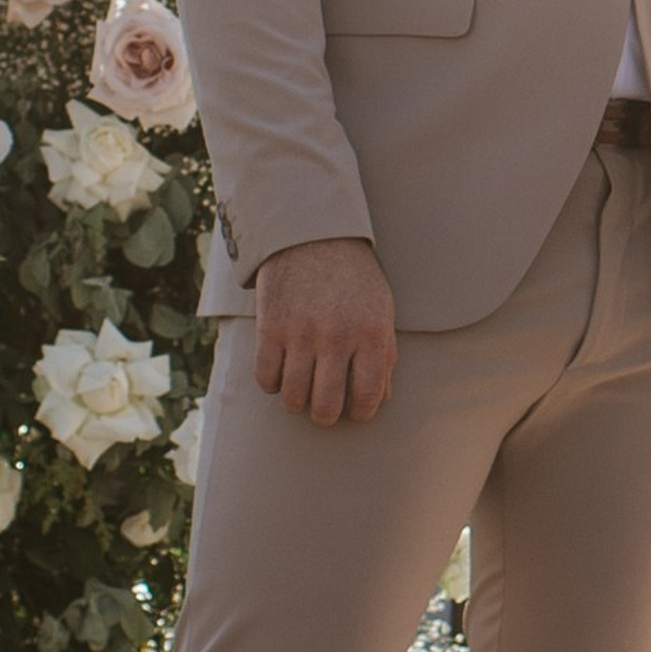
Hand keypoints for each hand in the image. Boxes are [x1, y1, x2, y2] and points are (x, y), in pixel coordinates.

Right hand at [255, 235, 397, 425]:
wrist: (312, 235)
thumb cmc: (353, 278)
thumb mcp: (381, 309)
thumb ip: (385, 354)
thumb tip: (381, 399)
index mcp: (371, 333)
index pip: (369, 397)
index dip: (362, 413)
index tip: (355, 412)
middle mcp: (336, 337)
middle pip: (327, 407)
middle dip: (326, 416)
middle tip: (324, 410)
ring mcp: (301, 334)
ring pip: (293, 398)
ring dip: (298, 402)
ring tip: (303, 390)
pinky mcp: (270, 328)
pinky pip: (266, 379)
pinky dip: (273, 383)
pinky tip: (282, 370)